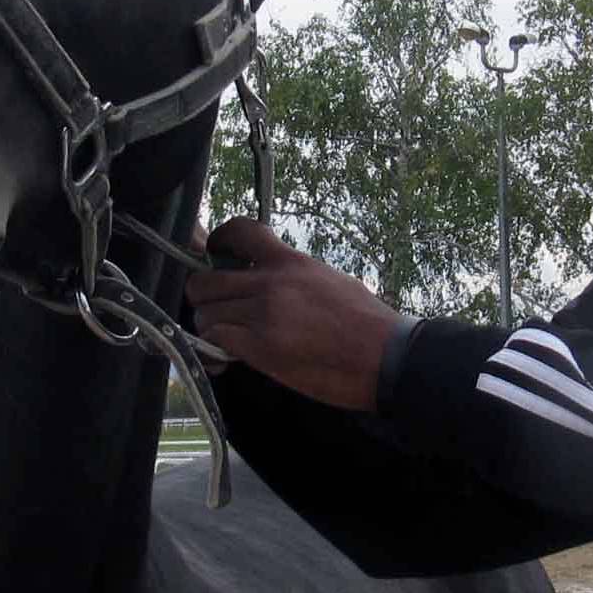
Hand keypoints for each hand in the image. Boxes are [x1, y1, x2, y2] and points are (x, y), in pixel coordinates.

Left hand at [185, 220, 403, 412]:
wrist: (387, 357)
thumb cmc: (367, 324)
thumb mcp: (329, 281)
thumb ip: (293, 277)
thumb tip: (270, 282)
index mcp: (291, 262)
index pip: (239, 232)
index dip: (219, 243)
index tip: (217, 256)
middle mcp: (271, 282)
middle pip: (205, 280)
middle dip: (205, 299)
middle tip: (219, 313)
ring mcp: (263, 314)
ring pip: (205, 314)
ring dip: (210, 329)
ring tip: (225, 341)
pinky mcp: (261, 347)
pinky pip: (215, 341)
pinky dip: (214, 351)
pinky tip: (227, 360)